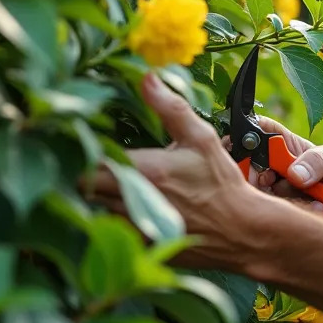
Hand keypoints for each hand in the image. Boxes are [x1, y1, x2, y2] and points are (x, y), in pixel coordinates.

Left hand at [86, 73, 266, 268]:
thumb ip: (170, 107)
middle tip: (94, 158)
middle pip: (82, 186)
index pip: (88, 161)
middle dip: (85, 171)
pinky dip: (113, 215)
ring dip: (99, 194)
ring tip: (113, 180)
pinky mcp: (138, 244)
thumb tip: (147, 77)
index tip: (85, 140)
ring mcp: (133, 227)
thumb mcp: (201, 138)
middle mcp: (131, 201)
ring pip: (95, 208)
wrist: (240, 230)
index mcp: (143, 171)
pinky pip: (111, 229)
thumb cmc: (221, 184)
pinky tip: (130, 204)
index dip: (82, 150)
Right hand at [235, 117, 322, 215]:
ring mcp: (268, 190)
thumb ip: (317, 161)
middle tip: (281, 185)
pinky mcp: (272, 212)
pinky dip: (295, 215)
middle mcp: (268, 166)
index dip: (244, 140)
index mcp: (279, 142)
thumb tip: (294, 174)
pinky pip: (271, 215)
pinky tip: (317, 210)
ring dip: (288, 201)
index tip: (253, 157)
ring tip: (316, 199)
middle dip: (260, 180)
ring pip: (257, 195)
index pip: (253, 131)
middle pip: (243, 168)